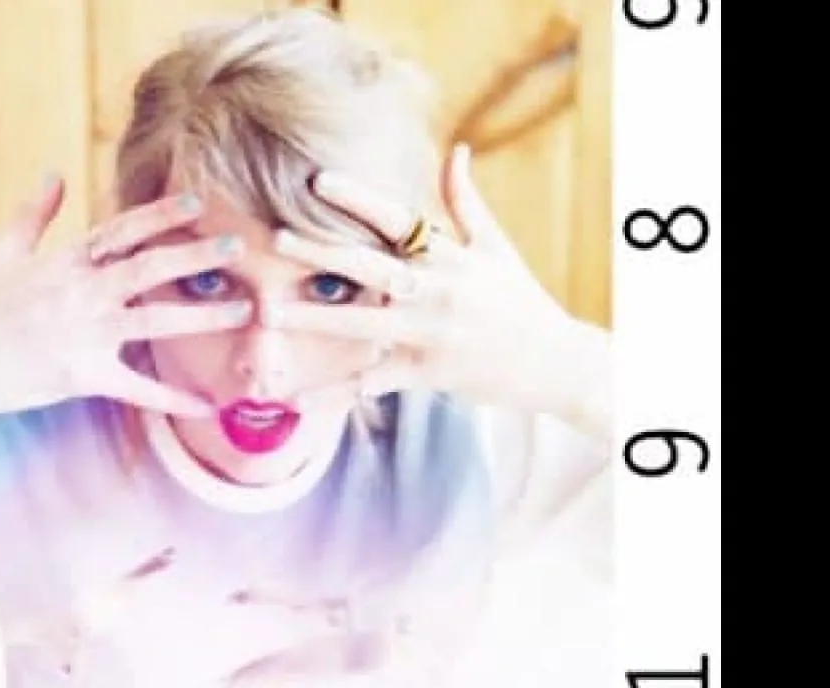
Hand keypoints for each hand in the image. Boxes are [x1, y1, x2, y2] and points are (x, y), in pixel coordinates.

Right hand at [0, 175, 253, 418]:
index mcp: (64, 262)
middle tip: (236, 247)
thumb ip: (35, 212)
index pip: (120, 231)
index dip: (159, 215)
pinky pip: (137, 390)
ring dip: (201, 317)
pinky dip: (172, 399)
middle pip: (148, 271)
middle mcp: (82, 296)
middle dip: (193, 256)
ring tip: (242, 310)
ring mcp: (86, 337)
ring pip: (155, 323)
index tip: (195, 201)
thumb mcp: (0, 250)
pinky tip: (206, 404)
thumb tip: (55, 172)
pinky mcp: (84, 377)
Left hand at [274, 145, 609, 434]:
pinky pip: (373, 382)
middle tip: (277, 237)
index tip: (319, 179)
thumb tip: (456, 150)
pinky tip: (297, 396)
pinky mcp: (428, 374)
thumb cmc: (521, 300)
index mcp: (452, 255)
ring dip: (316, 318)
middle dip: (323, 252)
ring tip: (272, 312)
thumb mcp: (496, 247)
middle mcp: (439, 290)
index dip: (360, 198)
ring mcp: (432, 334)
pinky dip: (336, 391)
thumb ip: (466, 201)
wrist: (556, 363)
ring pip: (364, 324)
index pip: (400, 219)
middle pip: (372, 266)